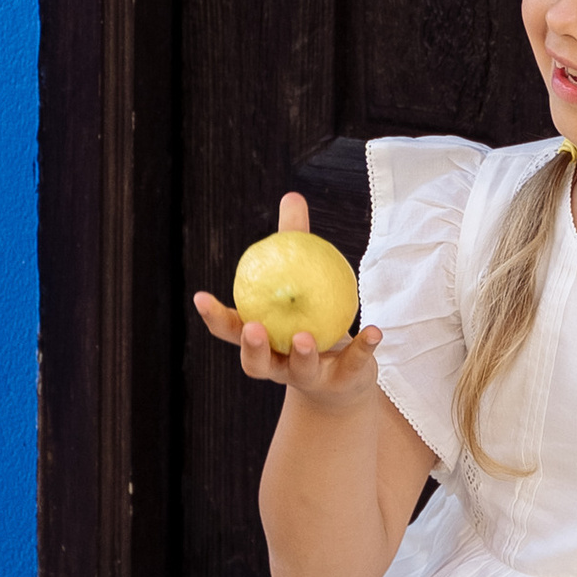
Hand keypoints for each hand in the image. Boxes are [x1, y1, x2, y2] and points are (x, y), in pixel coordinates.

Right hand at [191, 189, 385, 418]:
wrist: (341, 376)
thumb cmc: (310, 318)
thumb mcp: (301, 278)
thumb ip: (293, 243)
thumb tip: (291, 196)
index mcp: (261, 340)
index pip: (230, 331)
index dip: (214, 317)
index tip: (201, 296)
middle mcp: (277, 364)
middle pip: (255, 364)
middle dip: (252, 348)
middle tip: (254, 327)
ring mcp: (308, 378)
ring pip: (299, 371)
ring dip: (301, 354)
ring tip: (303, 336)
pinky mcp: (342, 381)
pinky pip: (352, 364)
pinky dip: (363, 348)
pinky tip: (375, 330)